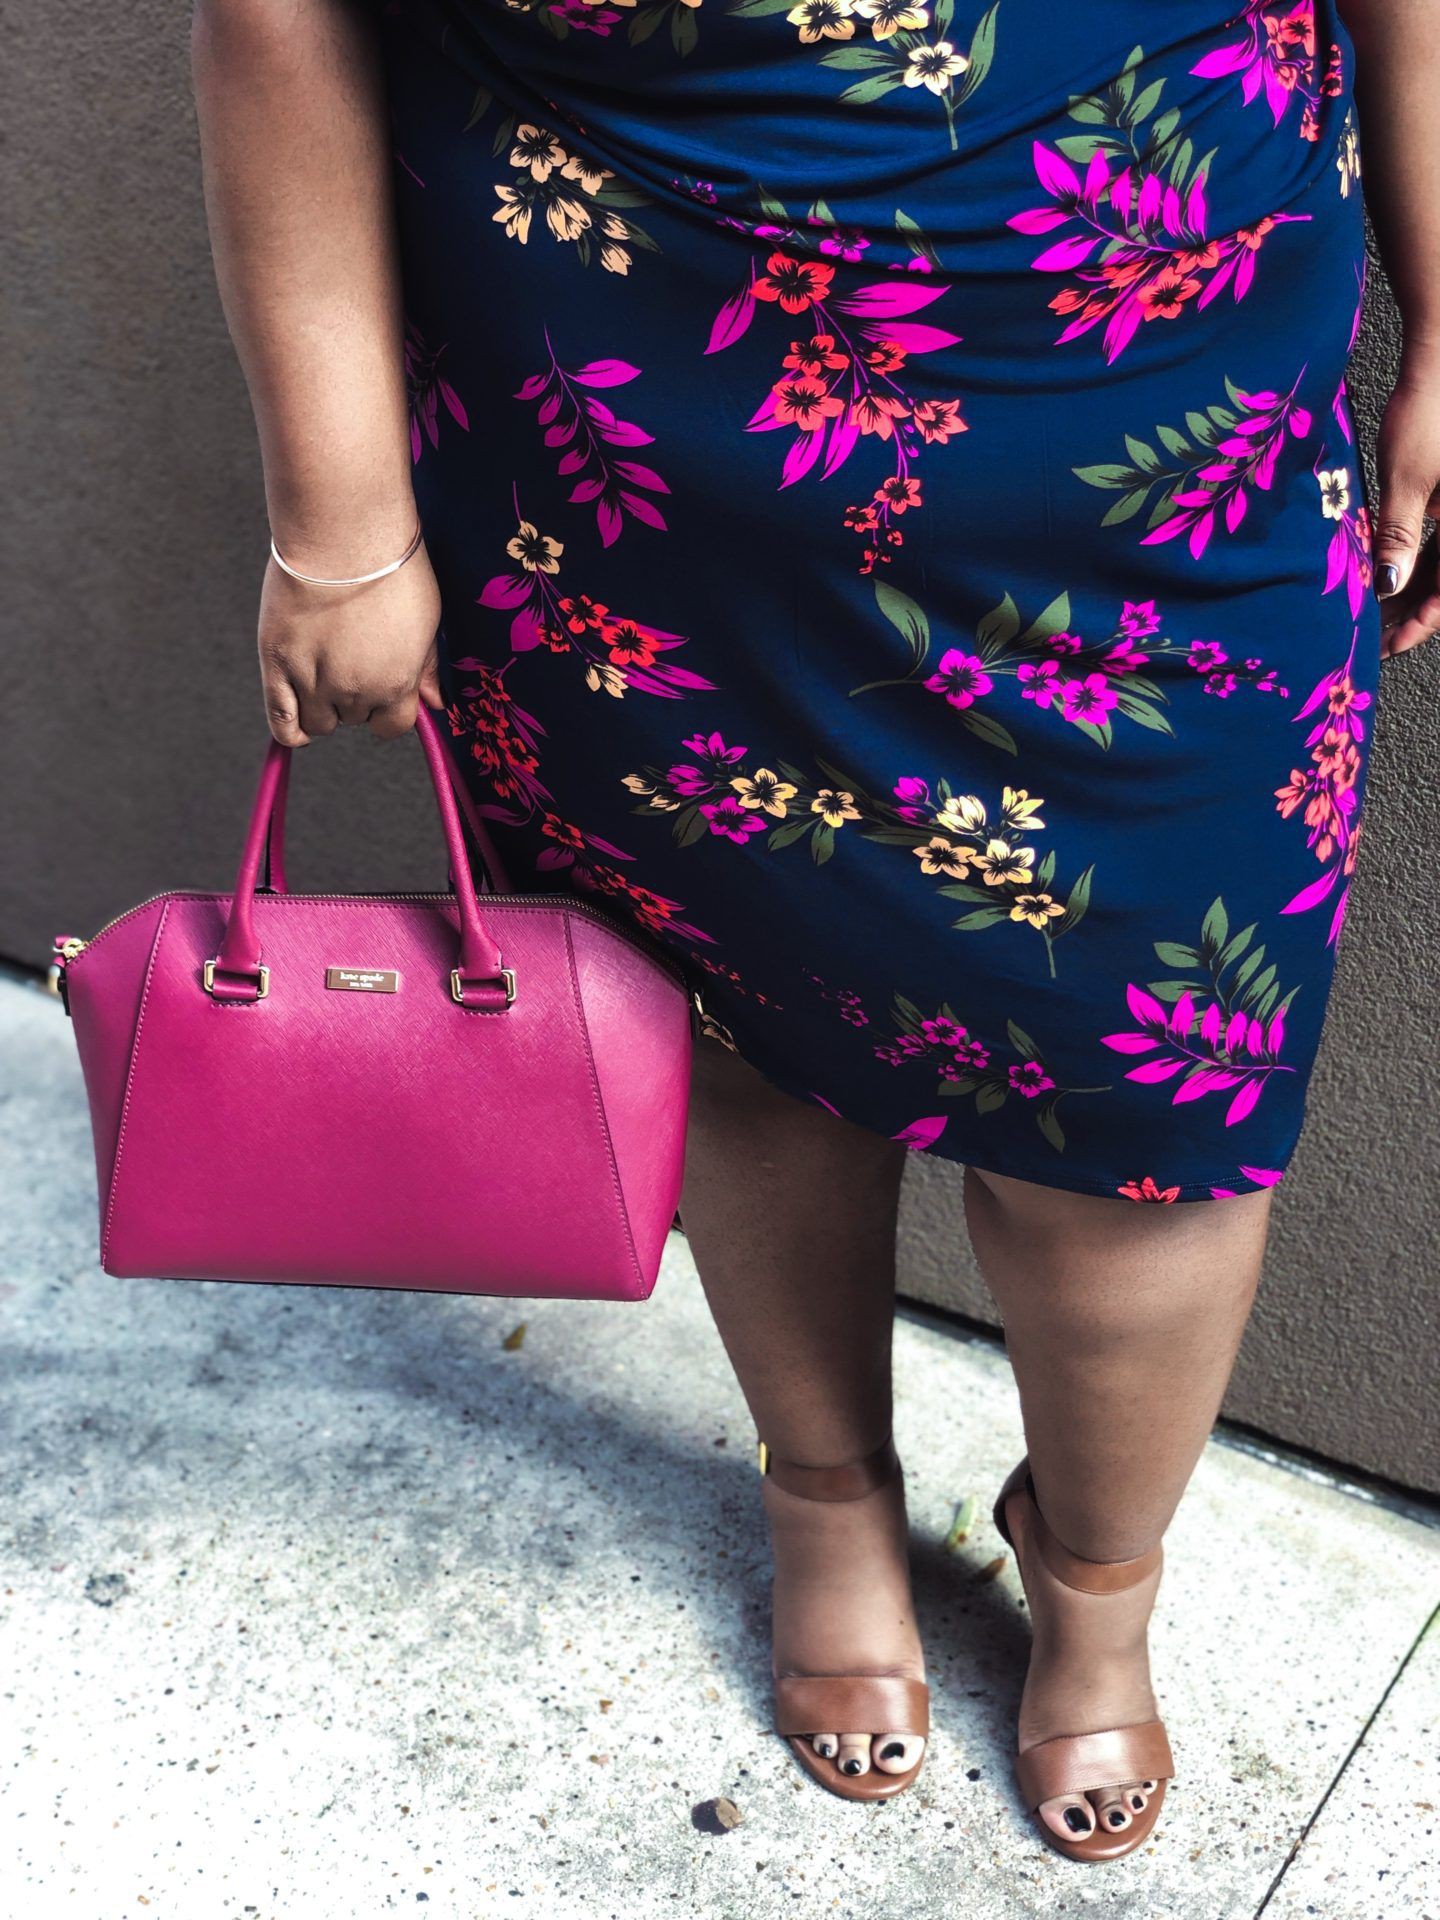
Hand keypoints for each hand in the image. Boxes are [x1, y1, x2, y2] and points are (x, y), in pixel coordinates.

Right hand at [257, 533, 443, 743]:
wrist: (344, 535)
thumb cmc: (391, 569)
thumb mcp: (428, 620)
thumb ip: (426, 668)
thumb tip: (436, 705)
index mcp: (396, 684)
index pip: (392, 726)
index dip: (386, 710)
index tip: (379, 687)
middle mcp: (356, 691)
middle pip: (353, 719)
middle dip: (353, 698)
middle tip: (348, 656)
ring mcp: (314, 681)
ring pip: (318, 722)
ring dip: (321, 705)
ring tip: (322, 666)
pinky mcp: (277, 664)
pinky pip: (281, 720)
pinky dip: (288, 729)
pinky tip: (295, 722)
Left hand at [1372, 353, 1439, 658]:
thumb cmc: (1428, 411)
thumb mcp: (1405, 481)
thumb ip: (1397, 537)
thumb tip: (1387, 586)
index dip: (1421, 622)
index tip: (1387, 643)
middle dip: (1413, 608)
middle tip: (1375, 634)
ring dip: (1413, 585)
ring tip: (1375, 609)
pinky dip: (1416, 557)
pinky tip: (1388, 570)